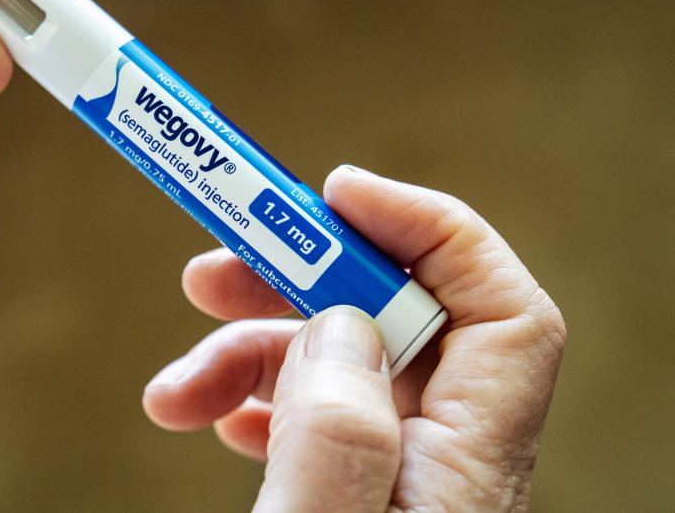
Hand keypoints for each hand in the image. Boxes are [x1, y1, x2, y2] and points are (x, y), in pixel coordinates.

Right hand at [143, 166, 564, 511]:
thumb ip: (337, 429)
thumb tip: (339, 320)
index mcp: (470, 467)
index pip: (501, 309)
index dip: (427, 226)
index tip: (332, 193)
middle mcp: (449, 466)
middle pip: (397, 322)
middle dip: (295, 282)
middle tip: (208, 274)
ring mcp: (405, 486)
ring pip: (340, 371)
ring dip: (250, 353)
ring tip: (173, 390)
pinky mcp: (362, 503)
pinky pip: (318, 421)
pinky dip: (258, 402)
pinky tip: (213, 414)